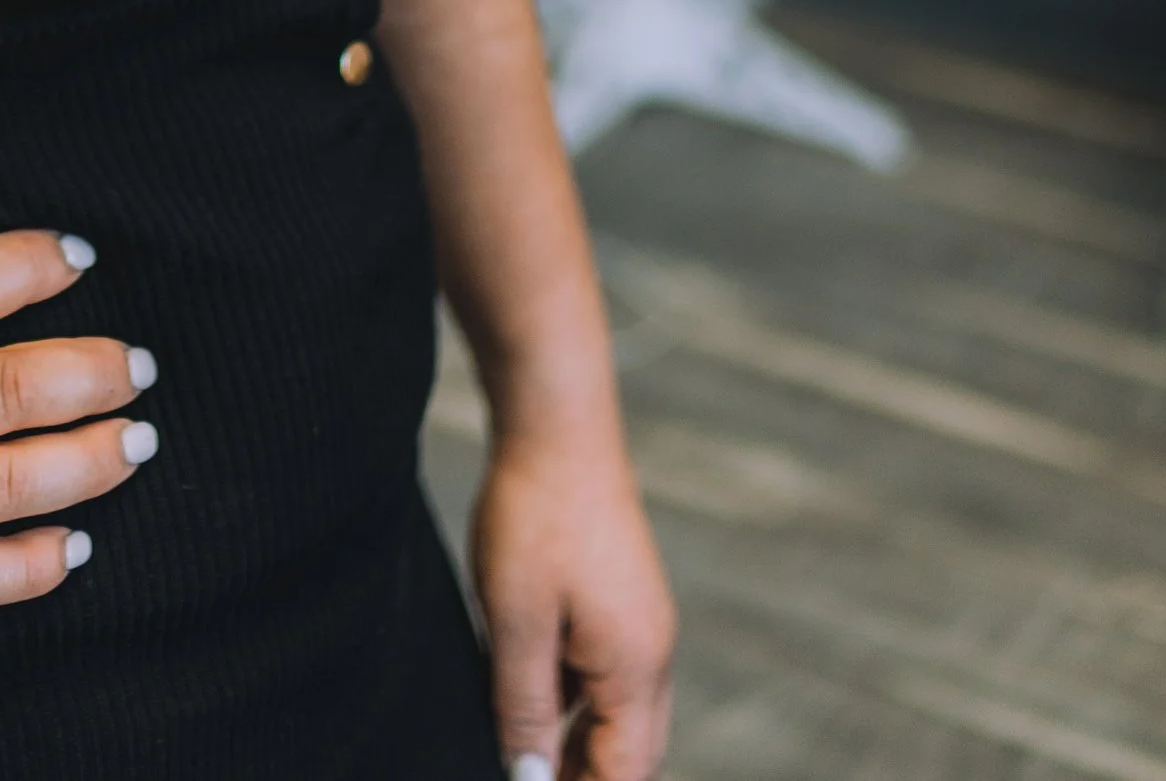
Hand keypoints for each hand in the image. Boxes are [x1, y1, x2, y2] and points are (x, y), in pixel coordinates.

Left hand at [472, 418, 673, 779]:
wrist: (556, 421)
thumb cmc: (535, 515)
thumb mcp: (514, 622)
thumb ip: (525, 708)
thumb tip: (529, 778)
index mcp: (637, 669)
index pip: (628, 774)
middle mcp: (651, 654)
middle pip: (631, 752)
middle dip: (588, 778)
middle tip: (528, 777)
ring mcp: (639, 623)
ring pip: (615, 713)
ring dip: (578, 744)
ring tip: (525, 755)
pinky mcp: (619, 599)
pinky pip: (603, 673)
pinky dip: (573, 701)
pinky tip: (528, 699)